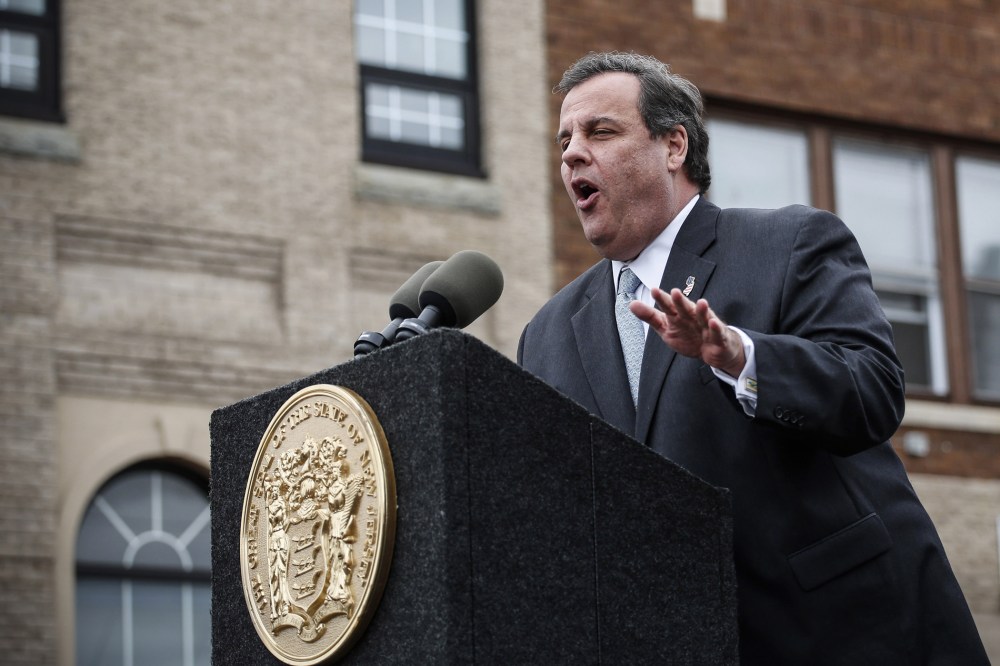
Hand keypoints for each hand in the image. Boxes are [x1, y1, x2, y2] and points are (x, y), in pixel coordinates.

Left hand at [630, 287, 746, 376]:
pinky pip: (717, 332)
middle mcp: (692, 317)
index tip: (653, 290)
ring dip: (703, 310)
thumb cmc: (688, 334)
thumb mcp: (665, 327)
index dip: (662, 299)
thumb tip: (631, 304)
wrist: (712, 351)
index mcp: (678, 315)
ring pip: (704, 317)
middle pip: (685, 308)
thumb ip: (650, 316)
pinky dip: (715, 328)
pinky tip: (713, 322)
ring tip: (701, 302)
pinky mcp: (718, 337)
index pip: (668, 306)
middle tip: (675, 292)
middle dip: (681, 301)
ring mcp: (706, 326)